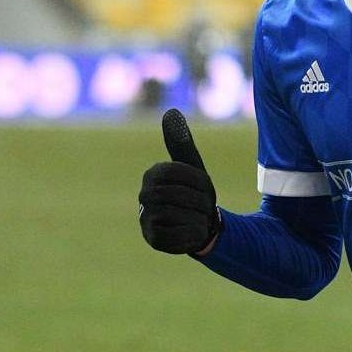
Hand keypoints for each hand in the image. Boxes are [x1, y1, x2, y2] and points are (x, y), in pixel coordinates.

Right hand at [138, 109, 221, 254]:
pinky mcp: (152, 239)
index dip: (198, 182)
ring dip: (198, 218)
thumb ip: (181, 142)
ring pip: (178, 215)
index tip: (206, 188)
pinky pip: (178, 236)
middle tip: (205, 207)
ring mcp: (145, 218)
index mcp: (153, 173)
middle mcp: (144, 194)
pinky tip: (194, 232)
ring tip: (200, 219)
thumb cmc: (196, 192)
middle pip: (177, 195)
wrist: (199, 225)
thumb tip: (171, 111)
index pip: (178, 172)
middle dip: (199, 201)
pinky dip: (193, 235)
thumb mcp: (193, 166)